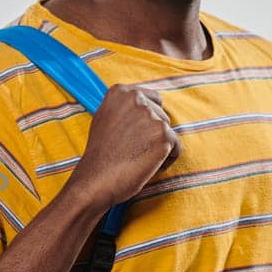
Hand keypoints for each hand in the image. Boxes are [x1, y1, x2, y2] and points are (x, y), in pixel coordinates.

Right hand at [67, 83, 180, 208]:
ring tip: (135, 159)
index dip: (147, 121)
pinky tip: (144, 167)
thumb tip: (146, 107)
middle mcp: (136, 98)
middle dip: (152, 135)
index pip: (152, 99)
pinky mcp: (163, 135)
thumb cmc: (100, 156)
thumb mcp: (105, 119)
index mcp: (121, 92)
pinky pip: (176, 148)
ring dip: (158, 148)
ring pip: (169, 133)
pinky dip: (165, 161)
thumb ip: (124, 108)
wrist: (94, 180)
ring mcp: (151, 116)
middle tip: (131, 151)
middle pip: (162, 116)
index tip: (134, 137)